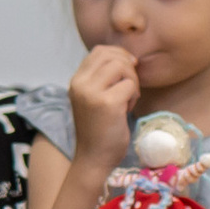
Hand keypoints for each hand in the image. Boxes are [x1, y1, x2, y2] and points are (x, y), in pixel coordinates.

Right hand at [67, 45, 141, 176]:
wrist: (94, 157)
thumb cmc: (99, 128)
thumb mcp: (92, 97)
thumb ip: (101, 77)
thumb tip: (126, 57)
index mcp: (76, 80)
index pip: (99, 51)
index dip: (118, 54)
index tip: (128, 69)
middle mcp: (80, 84)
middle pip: (112, 55)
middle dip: (128, 67)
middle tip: (130, 87)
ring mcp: (91, 93)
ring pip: (122, 66)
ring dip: (132, 81)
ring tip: (128, 98)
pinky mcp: (107, 103)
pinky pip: (130, 85)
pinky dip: (134, 96)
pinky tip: (127, 109)